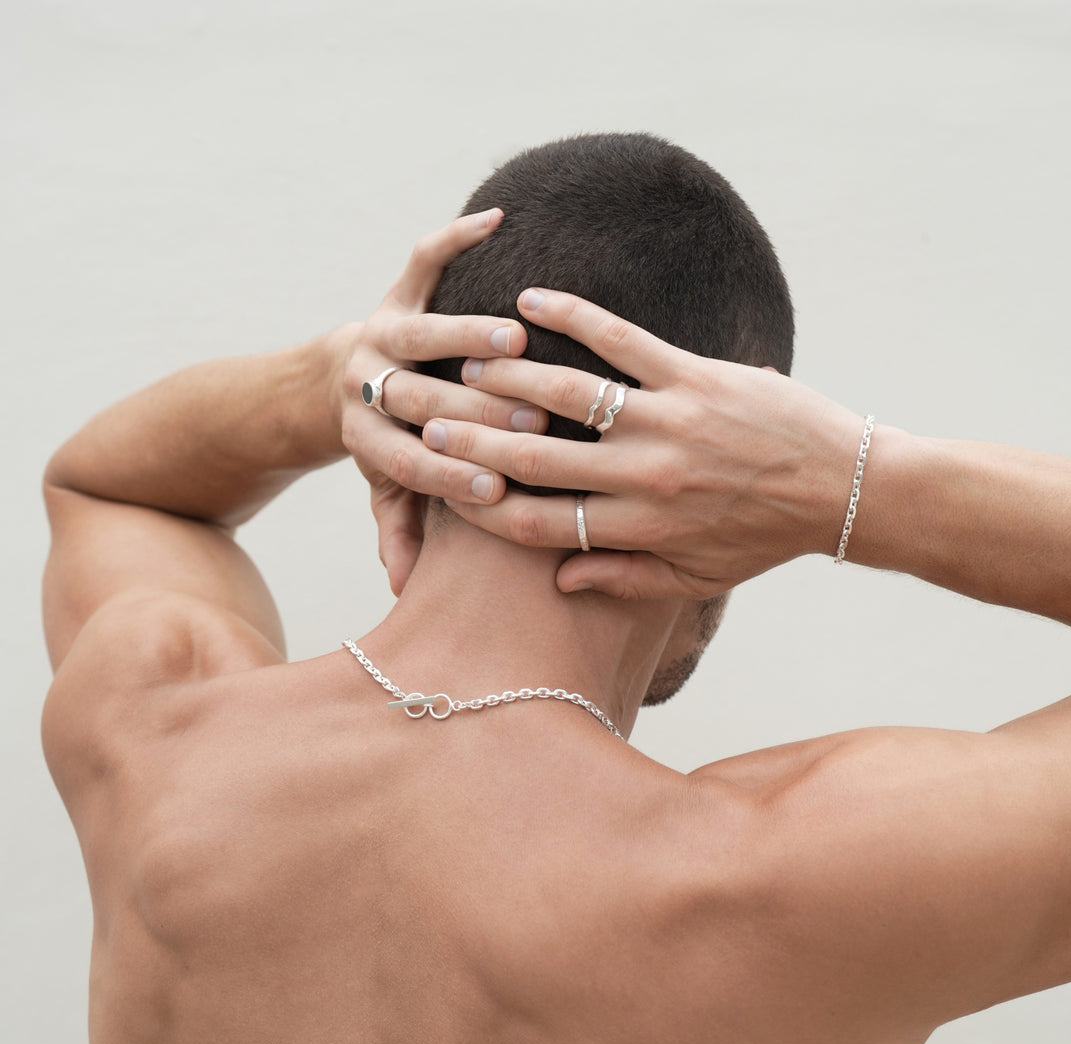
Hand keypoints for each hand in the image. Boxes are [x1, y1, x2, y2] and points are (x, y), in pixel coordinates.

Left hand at [337, 210, 547, 595]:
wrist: (338, 383)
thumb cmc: (387, 446)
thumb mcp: (389, 494)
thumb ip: (401, 533)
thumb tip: (405, 591)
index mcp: (365, 435)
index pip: (408, 462)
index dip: (447, 479)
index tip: (494, 493)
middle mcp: (370, 378)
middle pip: (419, 395)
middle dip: (471, 412)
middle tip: (528, 425)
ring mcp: (383, 328)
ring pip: (421, 325)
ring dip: (466, 333)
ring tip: (516, 342)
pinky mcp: (399, 287)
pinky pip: (425, 257)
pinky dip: (456, 235)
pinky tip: (497, 222)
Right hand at [418, 288, 867, 596]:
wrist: (844, 487)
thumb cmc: (766, 538)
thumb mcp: (698, 578)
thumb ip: (627, 582)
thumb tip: (560, 577)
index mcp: (642, 527)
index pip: (542, 523)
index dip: (484, 508)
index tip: (442, 492)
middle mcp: (646, 474)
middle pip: (536, 457)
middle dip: (474, 441)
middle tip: (426, 420)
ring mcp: (670, 418)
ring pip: (568, 394)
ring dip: (508, 376)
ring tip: (466, 363)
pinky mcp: (695, 374)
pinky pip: (622, 339)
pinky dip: (574, 314)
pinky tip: (532, 299)